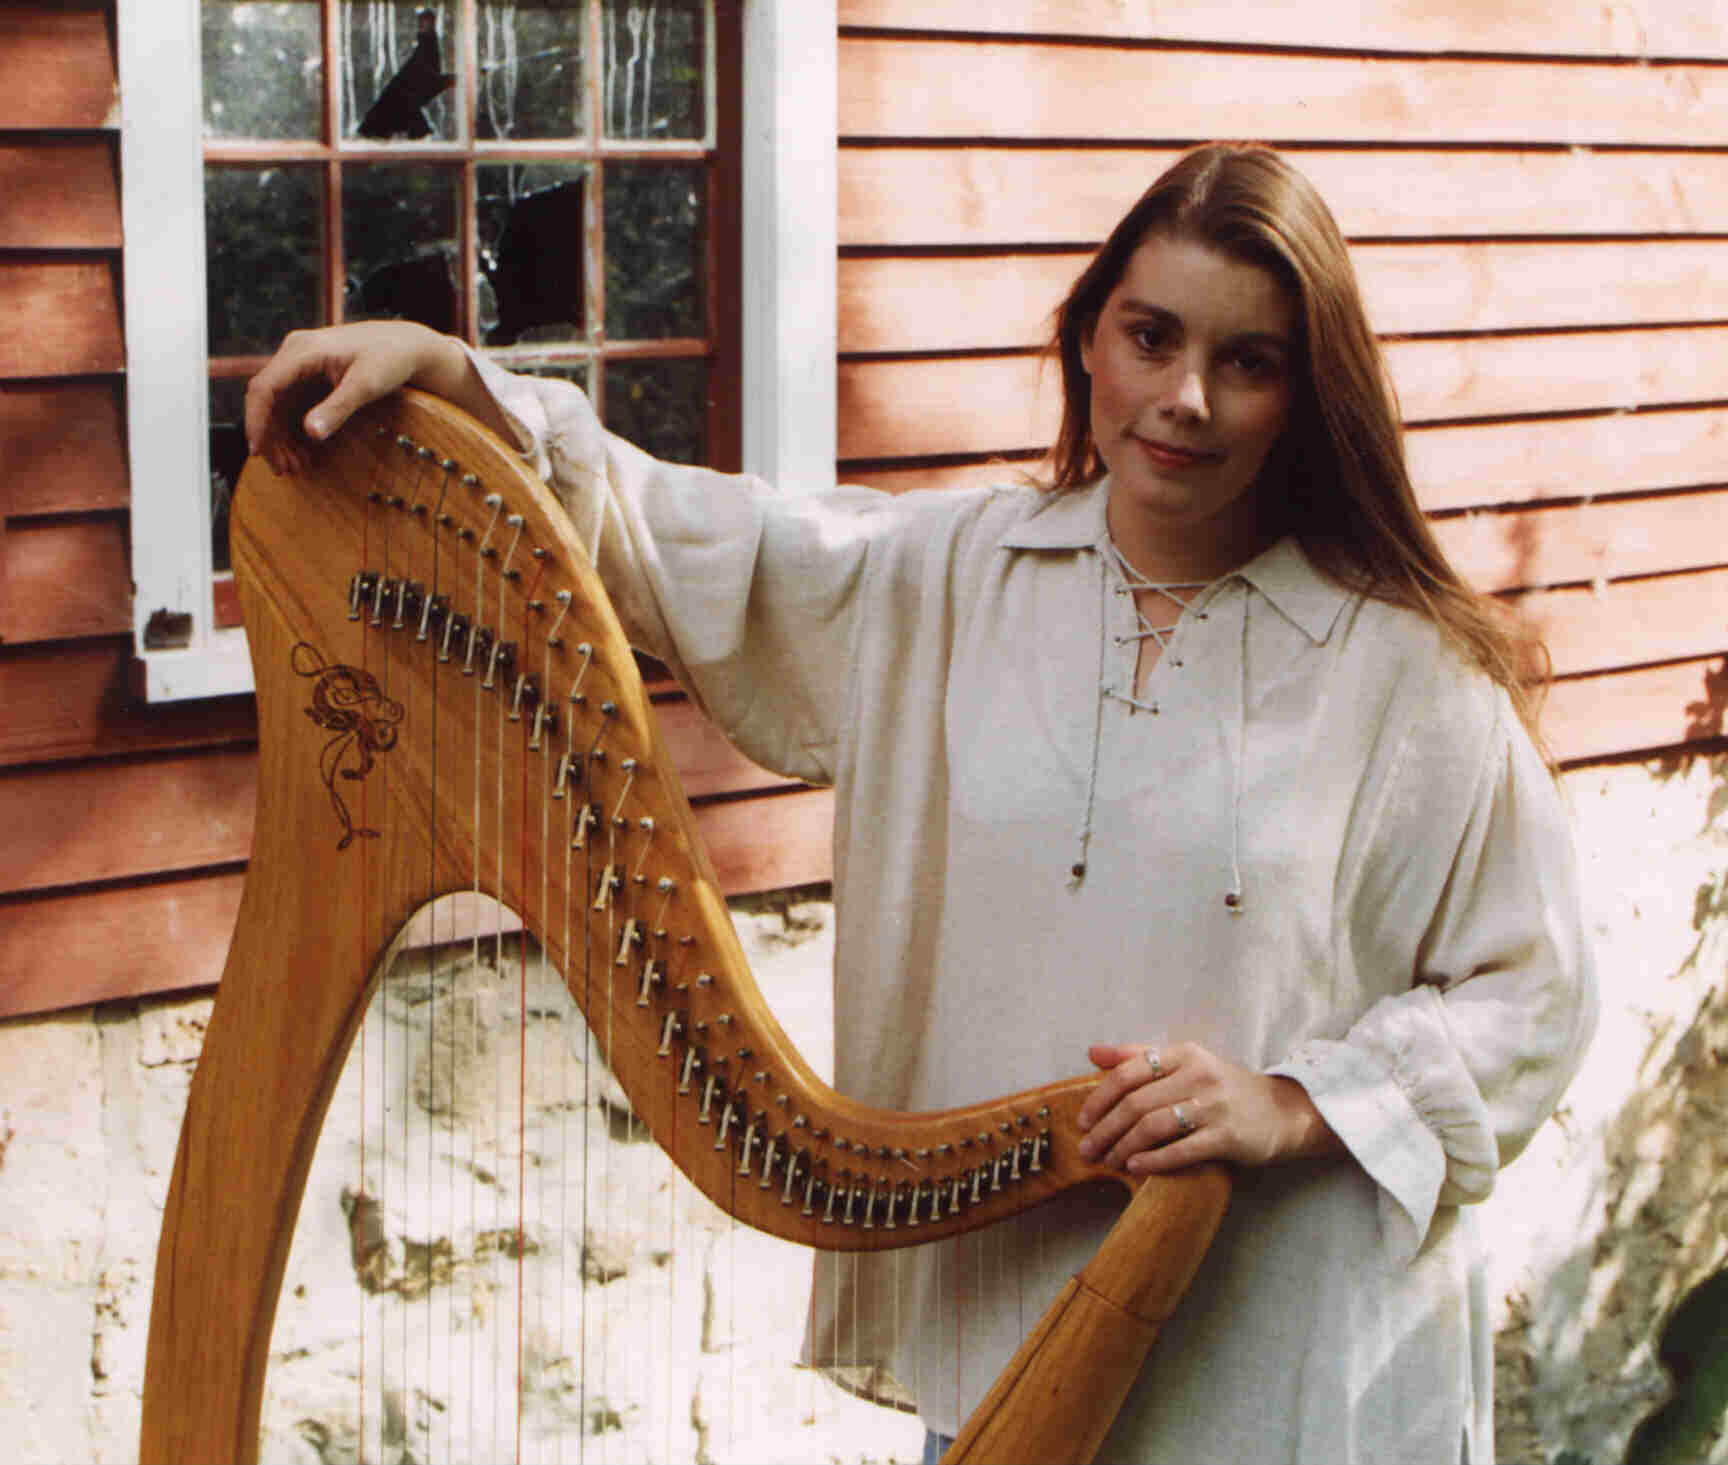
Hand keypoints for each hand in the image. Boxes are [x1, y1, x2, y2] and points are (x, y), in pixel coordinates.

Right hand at [244, 321, 506, 477]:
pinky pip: (292, 406)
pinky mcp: (309, 376)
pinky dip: (295, 430)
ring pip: (278, 406)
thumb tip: (310, 432)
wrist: (407, 345)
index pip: (264, 387)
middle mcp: (294, 354)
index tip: (258, 452)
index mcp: (302, 350)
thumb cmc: (390, 358)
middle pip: (266, 399)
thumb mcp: (366, 385)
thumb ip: (338, 408)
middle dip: (271, 437)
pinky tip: (305, 454)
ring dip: (282, 438)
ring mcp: (300, 365)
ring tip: (296, 468)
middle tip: (283, 470)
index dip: (256, 421)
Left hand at [1075, 1041, 1340, 1175]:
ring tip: (1107, 1161)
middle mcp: (1198, 1076)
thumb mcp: (1185, 1063)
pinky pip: (1181, 1150)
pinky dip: (1153, 1160)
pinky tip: (1134, 1167)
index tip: (1083, 1120)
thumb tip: (1092, 1052)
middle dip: (1105, 1129)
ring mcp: (1214, 1106)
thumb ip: (1139, 1056)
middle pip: (1137, 1103)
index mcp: (1184, 1055)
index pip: (1129, 1072)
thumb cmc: (1222, 1088)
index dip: (1100, 1097)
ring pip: (1154, 1126)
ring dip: (1123, 1146)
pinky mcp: (1227, 1137)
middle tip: (1087, 1149)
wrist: (1281, 1111)